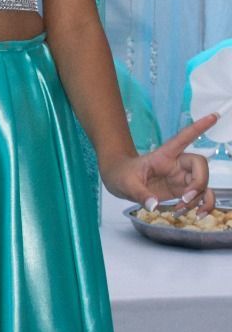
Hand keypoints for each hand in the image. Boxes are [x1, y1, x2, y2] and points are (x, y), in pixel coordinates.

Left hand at [102, 113, 218, 210]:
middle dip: (198, 183)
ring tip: (181, 210)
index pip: (184, 138)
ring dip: (199, 199)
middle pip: (201, 165)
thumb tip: (154, 206)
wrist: (118, 181)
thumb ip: (140, 194)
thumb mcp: (125, 183)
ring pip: (203, 184)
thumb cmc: (120, 174)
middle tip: (184, 199)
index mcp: (164, 155)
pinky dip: (204, 206)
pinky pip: (202, 197)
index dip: (199, 128)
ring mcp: (181, 178)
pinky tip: (196, 215)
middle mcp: (177, 165)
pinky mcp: (182, 190)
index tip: (213, 116)